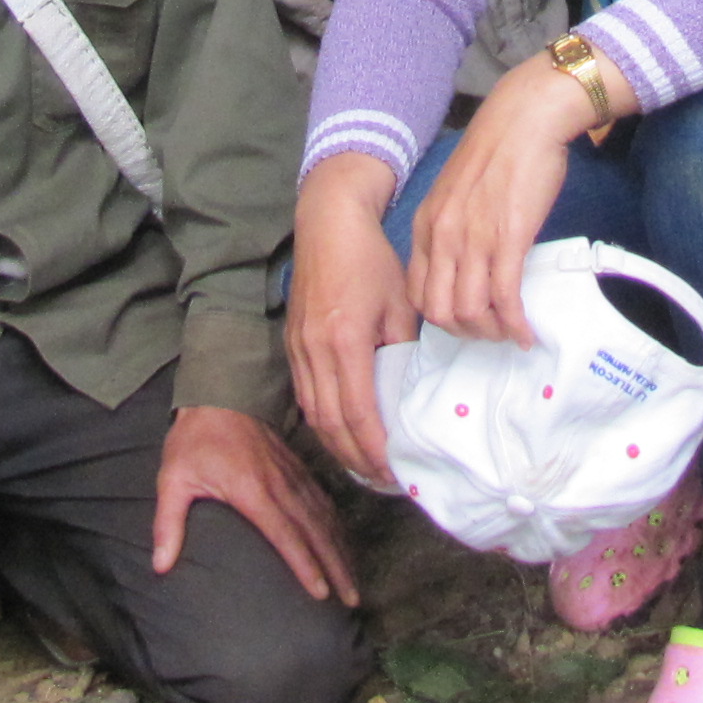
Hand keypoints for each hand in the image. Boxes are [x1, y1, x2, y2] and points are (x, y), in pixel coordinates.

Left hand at [152, 404, 358, 604]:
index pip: (285, 534)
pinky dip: (335, 523)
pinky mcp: (297, 467)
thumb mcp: (173, 478)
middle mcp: (280, 484)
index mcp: (252, 490)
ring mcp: (292, 474)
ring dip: (340, 548)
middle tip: (351, 598)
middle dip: (335, 566)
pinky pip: (322, 499)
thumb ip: (168, 523)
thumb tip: (159, 566)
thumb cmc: (194, 440)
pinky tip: (342, 542)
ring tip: (352, 581)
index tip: (322, 592)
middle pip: (315, 531)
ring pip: (324, 516)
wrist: (219, 393)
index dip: (305, 564)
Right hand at [286, 155, 420, 485]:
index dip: (374, 448)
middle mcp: (314, 350)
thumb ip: (403, 349)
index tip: (394, 470)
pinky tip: (341, 431)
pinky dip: (322, 420)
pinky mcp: (292, 343)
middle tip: (383, 479)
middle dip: (356, 457)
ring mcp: (298, 347)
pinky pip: (304, 394)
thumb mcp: (400, 303)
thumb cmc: (370, 258)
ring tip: (364, 465)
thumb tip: (411, 388)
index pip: (357, 412)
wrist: (328, 223)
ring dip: (337, 444)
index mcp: (344, 340)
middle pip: (330, 423)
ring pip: (313, 413)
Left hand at [408, 55, 626, 345]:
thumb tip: (464, 265)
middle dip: (466, 333)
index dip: (440, 319)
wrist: (525, 119)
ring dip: (492, 332)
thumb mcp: (456, 193)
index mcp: (427, 226)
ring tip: (510, 331)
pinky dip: (515, 324)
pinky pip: (505, 298)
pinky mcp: (508, 239)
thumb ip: (452, 228)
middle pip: (439, 311)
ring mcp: (474, 239)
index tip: (466, 321)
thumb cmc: (498, 151)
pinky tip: (527, 332)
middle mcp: (443, 237)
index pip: (417, 294)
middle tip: (490, 332)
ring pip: (470, 311)